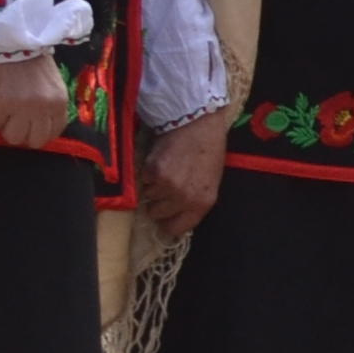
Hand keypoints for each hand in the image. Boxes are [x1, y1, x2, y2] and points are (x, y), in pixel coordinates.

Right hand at [0, 53, 69, 153]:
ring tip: (7, 115)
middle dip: (25, 136)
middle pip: (35, 141)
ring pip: (14, 138)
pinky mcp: (1, 105)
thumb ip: (52, 108)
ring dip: (8, 129)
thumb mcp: (54, 88)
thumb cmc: (35, 66)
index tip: (32, 128)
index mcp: (59, 104)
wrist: (13, 46)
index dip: (40, 133)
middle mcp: (43, 109)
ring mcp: (22, 108)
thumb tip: (42, 129)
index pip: (53, 134)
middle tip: (17, 124)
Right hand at [138, 115, 226, 235]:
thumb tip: (177, 214)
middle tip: (165, 187)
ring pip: (147, 196)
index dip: (167, 223)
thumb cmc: (209, 150)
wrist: (199, 123)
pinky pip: (143, 180)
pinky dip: (147, 172)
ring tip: (165, 169)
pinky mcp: (153, 172)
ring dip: (152, 186)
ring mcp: (167, 186)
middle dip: (157, 202)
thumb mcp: (210, 181)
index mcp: (203, 203)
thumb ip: (195, 200)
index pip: (176, 229)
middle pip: (157, 214)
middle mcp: (184, 199)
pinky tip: (159, 160)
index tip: (164, 217)